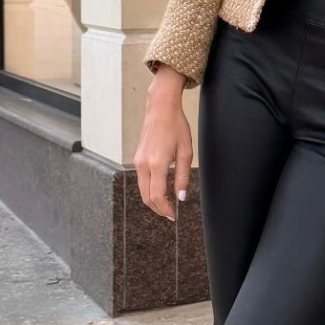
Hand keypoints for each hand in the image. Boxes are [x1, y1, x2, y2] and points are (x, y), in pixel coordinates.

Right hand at [134, 67, 192, 221]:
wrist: (160, 108)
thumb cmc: (176, 126)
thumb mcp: (186, 152)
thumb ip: (183, 177)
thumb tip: (181, 197)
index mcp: (157, 164)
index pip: (157, 196)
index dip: (165, 209)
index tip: (173, 216)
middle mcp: (143, 164)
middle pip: (146, 197)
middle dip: (158, 208)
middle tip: (170, 214)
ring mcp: (138, 161)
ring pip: (142, 190)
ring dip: (153, 200)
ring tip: (167, 204)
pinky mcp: (138, 158)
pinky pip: (141, 180)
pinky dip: (149, 189)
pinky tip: (161, 189)